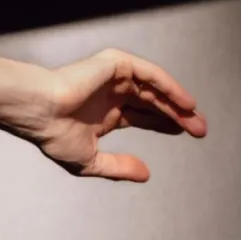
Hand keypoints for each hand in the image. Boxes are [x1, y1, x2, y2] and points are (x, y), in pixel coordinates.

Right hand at [8, 48, 207, 181]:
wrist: (40, 113)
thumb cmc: (54, 136)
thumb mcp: (92, 160)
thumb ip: (119, 167)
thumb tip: (146, 174)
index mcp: (105, 114)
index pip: (143, 117)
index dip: (165, 124)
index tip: (186, 133)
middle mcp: (112, 94)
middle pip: (154, 103)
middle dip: (177, 116)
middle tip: (200, 130)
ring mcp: (115, 78)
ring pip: (155, 89)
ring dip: (177, 103)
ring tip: (196, 119)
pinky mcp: (116, 65)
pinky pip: (150, 75)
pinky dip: (169, 87)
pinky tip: (184, 102)